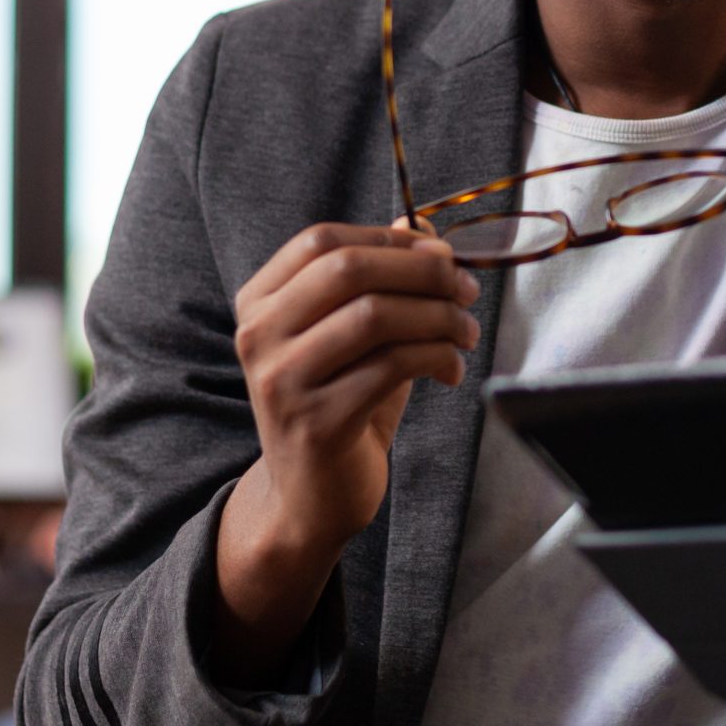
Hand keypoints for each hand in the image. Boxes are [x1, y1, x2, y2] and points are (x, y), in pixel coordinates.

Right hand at [211, 223, 478, 682]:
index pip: (322, 241)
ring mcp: (283, 380)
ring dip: (439, 317)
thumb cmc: (340, 402)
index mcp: (259, 303)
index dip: (390, 240)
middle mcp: (259, 336)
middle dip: (423, 273)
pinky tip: (451, 370)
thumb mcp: (354, 334)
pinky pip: (393, 366)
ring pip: (376, 315)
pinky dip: (438, 358)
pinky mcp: (317, 421)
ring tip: (466, 333)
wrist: (311, 497)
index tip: (442, 255)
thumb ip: (379, 280)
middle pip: (350, 270)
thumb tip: (419, 227)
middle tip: (466, 290)